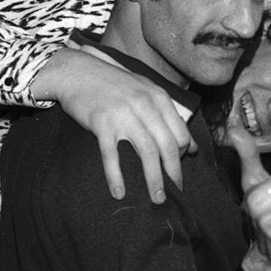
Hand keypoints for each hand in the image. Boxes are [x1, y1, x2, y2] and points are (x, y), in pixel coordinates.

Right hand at [32, 48, 196, 202]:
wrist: (77, 71)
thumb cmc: (114, 84)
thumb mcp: (146, 91)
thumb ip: (168, 115)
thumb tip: (193, 147)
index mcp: (159, 97)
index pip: (181, 133)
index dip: (183, 155)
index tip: (177, 170)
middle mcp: (145, 105)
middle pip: (168, 145)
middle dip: (174, 173)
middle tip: (176, 193)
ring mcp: (123, 114)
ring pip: (147, 152)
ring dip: (154, 179)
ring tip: (157, 199)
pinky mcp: (102, 123)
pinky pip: (112, 155)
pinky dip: (116, 176)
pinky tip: (119, 192)